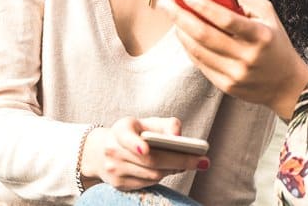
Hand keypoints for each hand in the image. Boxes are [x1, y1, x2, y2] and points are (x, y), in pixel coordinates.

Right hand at [79, 116, 208, 190]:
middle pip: (149, 161)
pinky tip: (172, 170)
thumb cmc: (135, 133)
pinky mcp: (118, 185)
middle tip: (201, 161)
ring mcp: (114, 170)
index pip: (126, 138)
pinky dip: (162, 177)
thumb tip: (178, 136)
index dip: (135, 145)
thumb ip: (167, 125)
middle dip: (179, 161)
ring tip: (189, 164)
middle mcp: (113, 151)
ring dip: (173, 170)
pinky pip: (147, 183)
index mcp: (119, 131)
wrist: (105, 150)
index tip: (146, 149)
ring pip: (151, 175)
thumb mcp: (149, 123)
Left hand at [157, 0, 307, 119]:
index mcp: (261, 36)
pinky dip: (188, 48)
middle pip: (205, 35)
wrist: (286, 84)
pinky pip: (200, 64)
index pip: (227, 19)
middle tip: (166, 4)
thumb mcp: (267, 16)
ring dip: (181, 32)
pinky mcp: (227, 86)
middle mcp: (248, 57)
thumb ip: (241, 4)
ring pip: (198, 51)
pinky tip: (183, 35)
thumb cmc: (275, 43)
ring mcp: (236, 74)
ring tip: (173, 18)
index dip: (204, 6)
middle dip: (180, 17)